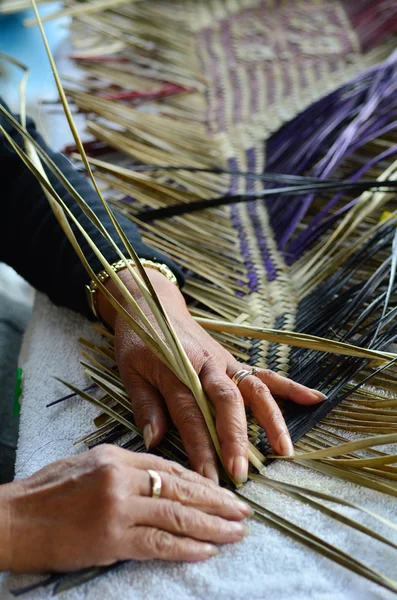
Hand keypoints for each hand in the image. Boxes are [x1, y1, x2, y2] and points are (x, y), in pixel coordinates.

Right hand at [0, 445, 250, 572]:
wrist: (15, 518)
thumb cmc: (47, 491)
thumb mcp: (89, 464)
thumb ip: (126, 469)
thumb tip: (161, 479)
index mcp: (119, 456)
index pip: (171, 467)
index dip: (202, 480)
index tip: (224, 490)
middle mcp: (123, 477)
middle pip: (182, 489)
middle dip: (217, 501)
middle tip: (244, 510)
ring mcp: (119, 508)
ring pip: (177, 516)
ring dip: (212, 526)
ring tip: (237, 532)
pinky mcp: (111, 539)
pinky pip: (158, 543)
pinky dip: (186, 547)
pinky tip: (207, 549)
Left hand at [98, 269, 324, 483]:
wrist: (153, 303)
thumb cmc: (138, 339)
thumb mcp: (130, 370)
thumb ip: (145, 404)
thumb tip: (155, 441)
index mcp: (177, 369)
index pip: (190, 413)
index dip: (200, 447)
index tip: (209, 478)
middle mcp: (206, 365)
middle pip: (227, 403)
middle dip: (237, 439)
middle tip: (242, 473)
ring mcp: (224, 361)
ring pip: (253, 389)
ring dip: (271, 420)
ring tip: (285, 451)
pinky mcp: (234, 360)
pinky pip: (264, 374)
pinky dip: (289, 387)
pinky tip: (314, 399)